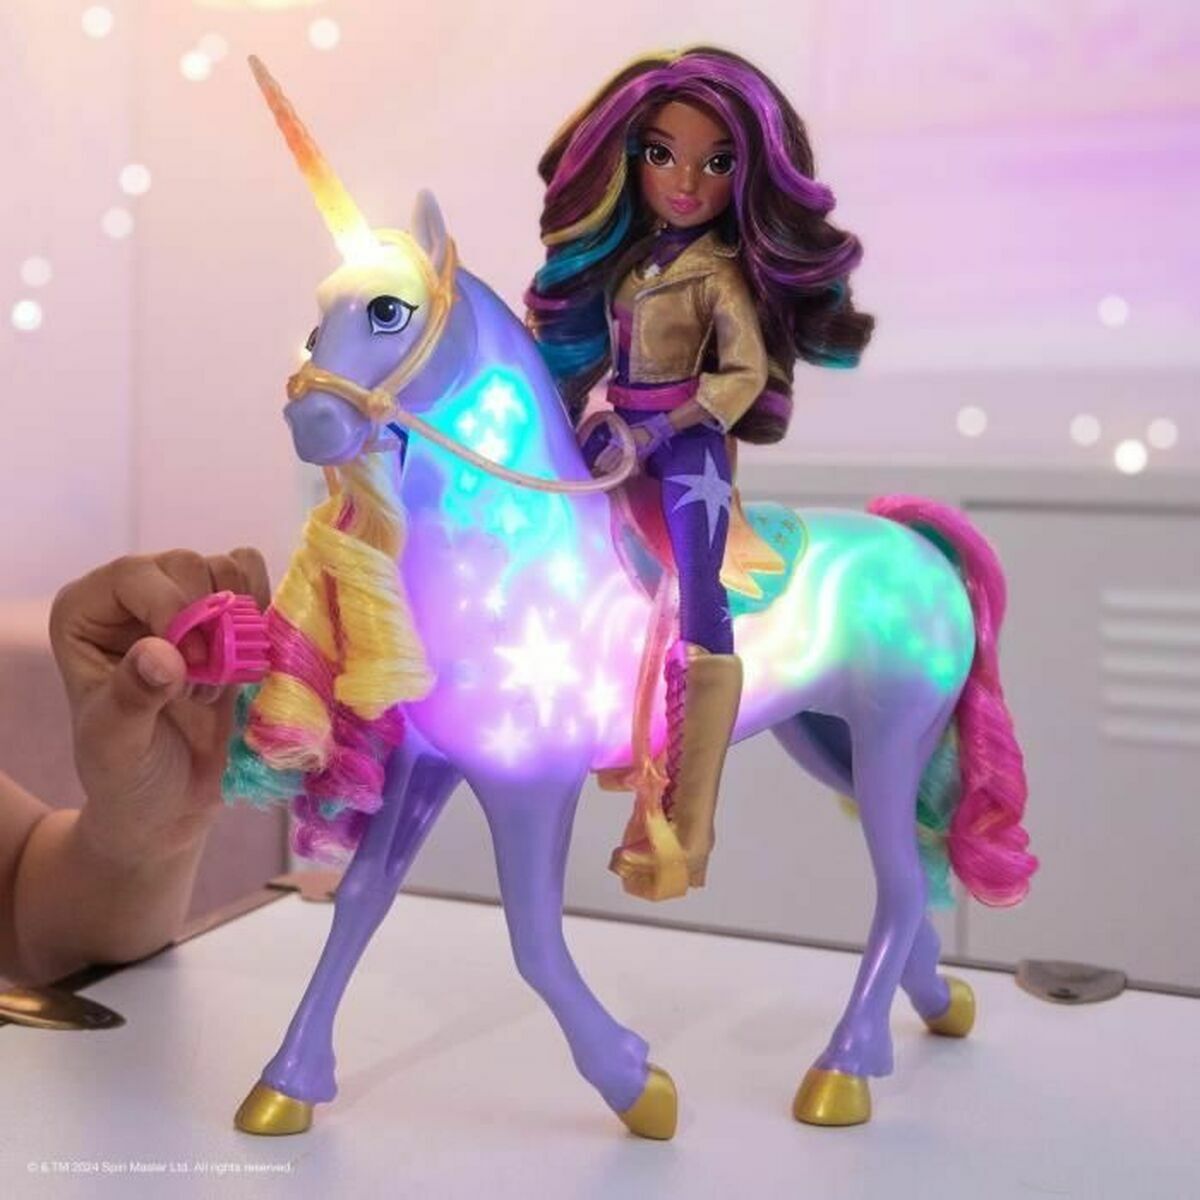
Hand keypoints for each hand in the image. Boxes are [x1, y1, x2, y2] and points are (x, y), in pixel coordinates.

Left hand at [48, 549, 271, 868]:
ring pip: (230, 570)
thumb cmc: (130, 774)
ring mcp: (186, 602)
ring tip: (223, 680)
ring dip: (241, 626)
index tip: (191, 666)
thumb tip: (162, 654)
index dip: (171, 609)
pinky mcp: (229, 617)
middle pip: (188, 565)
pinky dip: (268, 619)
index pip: (134, 575)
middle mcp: (135, 596)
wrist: (172, 803)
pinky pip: (259, 587)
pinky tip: (252, 664)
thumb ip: (133, 698)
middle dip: (210, 624)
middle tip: (206, 685)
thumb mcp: (118, 745)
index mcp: (88, 614)